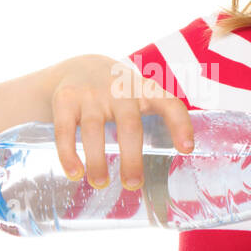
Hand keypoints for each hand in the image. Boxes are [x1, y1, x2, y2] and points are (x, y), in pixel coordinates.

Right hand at [51, 54, 193, 190]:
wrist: (79, 66)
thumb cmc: (119, 93)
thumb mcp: (142, 96)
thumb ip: (159, 120)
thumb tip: (178, 162)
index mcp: (145, 91)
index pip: (169, 104)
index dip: (180, 125)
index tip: (186, 150)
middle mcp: (119, 89)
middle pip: (129, 126)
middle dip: (131, 158)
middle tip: (133, 184)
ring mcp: (90, 93)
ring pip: (93, 130)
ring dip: (97, 160)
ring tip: (100, 184)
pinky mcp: (65, 99)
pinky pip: (64, 130)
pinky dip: (68, 154)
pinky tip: (75, 173)